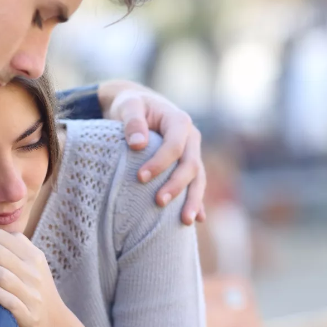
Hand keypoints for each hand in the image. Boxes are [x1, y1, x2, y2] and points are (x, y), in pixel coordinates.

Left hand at [0, 229, 71, 326]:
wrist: (55, 325)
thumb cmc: (33, 292)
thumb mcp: (30, 266)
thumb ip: (12, 251)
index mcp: (33, 255)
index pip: (2, 236)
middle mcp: (34, 271)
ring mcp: (32, 292)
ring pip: (1, 273)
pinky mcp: (28, 313)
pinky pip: (7, 298)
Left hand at [99, 80, 206, 224]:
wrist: (137, 104)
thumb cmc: (131, 104)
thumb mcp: (128, 106)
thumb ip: (132, 121)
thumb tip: (138, 144)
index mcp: (179, 121)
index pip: (174, 146)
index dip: (160, 163)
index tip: (140, 177)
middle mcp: (191, 138)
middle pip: (190, 165)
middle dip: (177, 185)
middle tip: (158, 202)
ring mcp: (192, 152)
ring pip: (198, 178)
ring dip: (193, 200)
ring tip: (186, 222)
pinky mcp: (186, 164)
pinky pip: (195, 184)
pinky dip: (197, 201)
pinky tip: (197, 219)